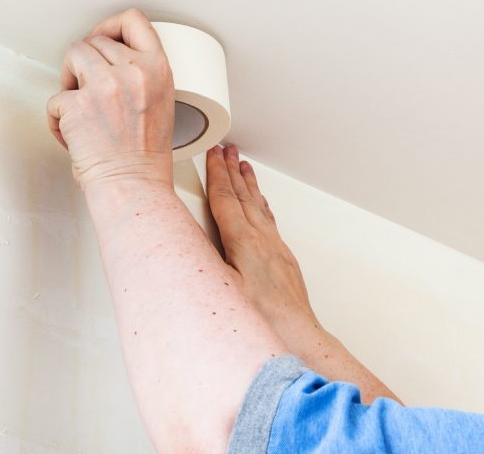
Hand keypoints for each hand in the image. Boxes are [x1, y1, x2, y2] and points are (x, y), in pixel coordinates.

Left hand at [46, 8, 175, 191]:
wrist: (134, 187)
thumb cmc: (145, 158)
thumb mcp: (161, 102)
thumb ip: (142, 74)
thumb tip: (108, 57)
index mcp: (158, 69)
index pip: (134, 20)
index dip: (111, 25)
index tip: (101, 36)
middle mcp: (133, 71)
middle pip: (95, 40)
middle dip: (85, 62)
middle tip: (86, 88)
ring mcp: (104, 85)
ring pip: (72, 54)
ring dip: (68, 77)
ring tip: (76, 103)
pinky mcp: (77, 104)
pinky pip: (54, 97)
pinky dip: (55, 117)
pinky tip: (69, 134)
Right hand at [206, 144, 318, 335]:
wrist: (298, 335)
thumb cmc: (261, 319)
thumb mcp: (221, 287)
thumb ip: (202, 259)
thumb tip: (184, 238)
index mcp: (243, 241)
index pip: (225, 198)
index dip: (216, 173)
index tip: (213, 153)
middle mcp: (262, 239)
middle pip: (243, 195)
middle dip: (231, 169)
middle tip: (226, 148)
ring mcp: (275, 247)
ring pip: (258, 205)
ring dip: (248, 182)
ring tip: (243, 164)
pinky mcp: (282, 258)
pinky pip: (268, 220)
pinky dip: (261, 203)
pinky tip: (260, 202)